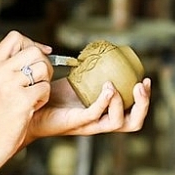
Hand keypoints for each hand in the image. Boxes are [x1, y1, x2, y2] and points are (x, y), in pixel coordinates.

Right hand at [0, 31, 54, 158]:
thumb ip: (12, 66)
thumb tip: (41, 50)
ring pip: (43, 69)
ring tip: (33, 97)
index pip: (15, 37)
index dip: (32, 44)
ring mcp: (10, 85)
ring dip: (44, 84)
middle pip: (34, 51)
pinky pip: (45, 89)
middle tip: (39, 81)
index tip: (39, 56)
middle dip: (44, 64)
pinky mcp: (22, 100)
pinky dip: (43, 99)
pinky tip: (31, 108)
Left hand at [27, 76, 151, 139]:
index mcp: (104, 114)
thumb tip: (99, 50)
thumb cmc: (50, 96)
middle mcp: (100, 122)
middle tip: (141, 85)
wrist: (28, 108)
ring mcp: (89, 125)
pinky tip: (107, 87)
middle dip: (143, 104)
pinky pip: (95, 115)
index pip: (132, 113)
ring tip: (117, 84)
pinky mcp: (75, 123)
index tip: (145, 78)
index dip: (144, 99)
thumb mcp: (76, 81)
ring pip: (118, 122)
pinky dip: (105, 101)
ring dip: (122, 102)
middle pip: (133, 123)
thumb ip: (90, 70)